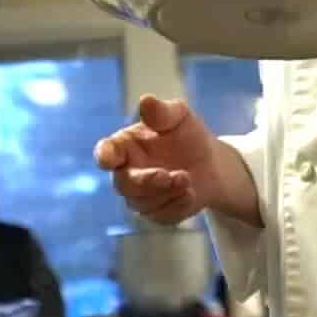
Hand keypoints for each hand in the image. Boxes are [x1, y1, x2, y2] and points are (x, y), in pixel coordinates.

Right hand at [94, 95, 224, 224]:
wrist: (211, 163)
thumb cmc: (187, 135)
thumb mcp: (179, 117)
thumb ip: (161, 112)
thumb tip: (146, 101)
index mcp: (124, 146)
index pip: (106, 153)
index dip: (104, 156)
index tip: (108, 159)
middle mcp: (126, 173)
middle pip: (124, 184)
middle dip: (147, 181)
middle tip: (171, 175)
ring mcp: (140, 196)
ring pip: (143, 203)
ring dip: (167, 193)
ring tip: (188, 179)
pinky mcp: (157, 213)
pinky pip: (161, 216)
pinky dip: (178, 205)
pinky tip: (192, 193)